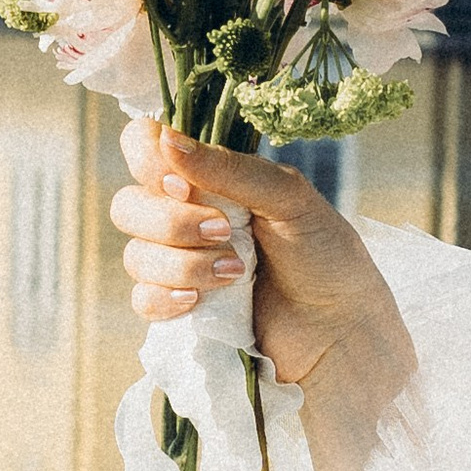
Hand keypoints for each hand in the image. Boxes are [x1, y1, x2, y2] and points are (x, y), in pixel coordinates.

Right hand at [111, 120, 414, 413]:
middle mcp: (186, 217)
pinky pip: (142, 300)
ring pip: (135, 256)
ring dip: (182, 264)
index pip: (143, 147)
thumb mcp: (290, 199)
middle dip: (170, 221)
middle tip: (225, 233)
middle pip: (127, 206)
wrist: (343, 331)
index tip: (180, 183)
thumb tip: (167, 140)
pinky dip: (167, 298)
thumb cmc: (327, 256)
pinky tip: (202, 302)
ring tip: (236, 273)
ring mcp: (180, 266)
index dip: (147, 160)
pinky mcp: (181, 313)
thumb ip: (231, 170)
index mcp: (211, 178)